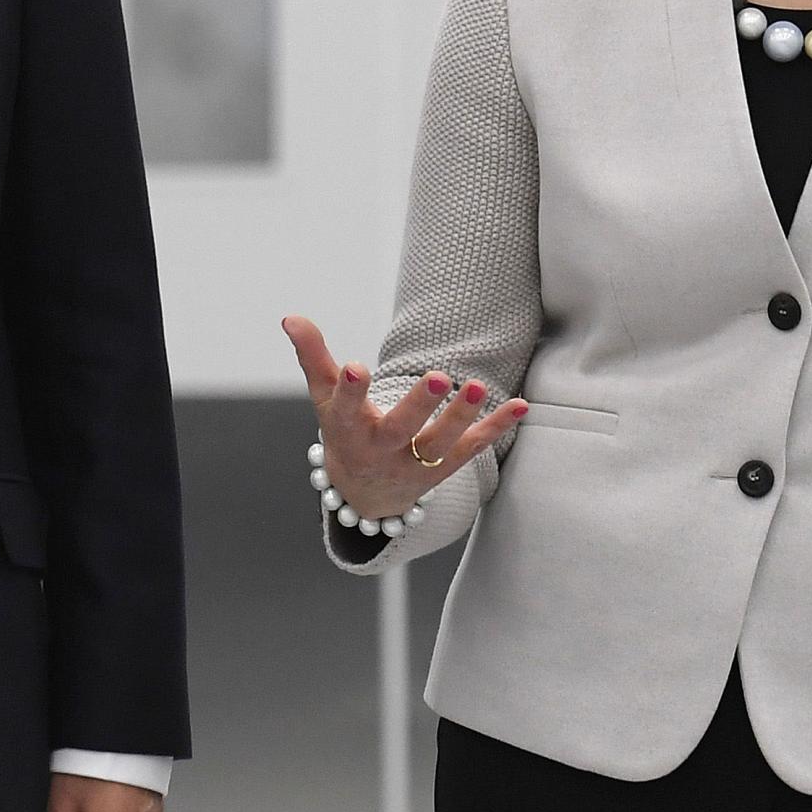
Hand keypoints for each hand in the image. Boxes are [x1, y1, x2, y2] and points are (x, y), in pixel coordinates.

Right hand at [280, 315, 528, 522]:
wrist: (363, 494)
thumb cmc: (344, 430)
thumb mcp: (324, 398)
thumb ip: (312, 356)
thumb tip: (291, 317)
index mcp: (350, 430)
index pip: (347, 410)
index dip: (351, 390)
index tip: (355, 367)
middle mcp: (382, 450)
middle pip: (401, 431)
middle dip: (419, 406)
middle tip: (439, 376)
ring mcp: (414, 463)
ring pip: (440, 443)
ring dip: (462, 416)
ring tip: (479, 385)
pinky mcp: (443, 469)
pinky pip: (472, 448)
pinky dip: (496, 428)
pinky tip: (520, 405)